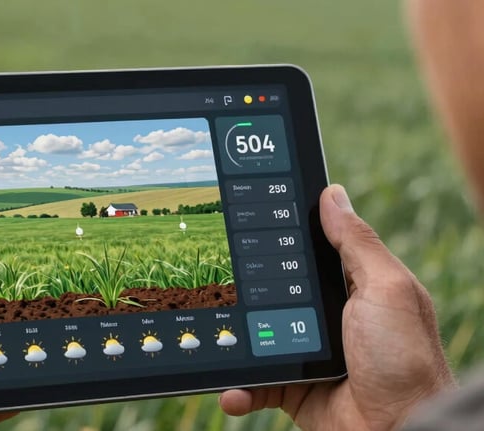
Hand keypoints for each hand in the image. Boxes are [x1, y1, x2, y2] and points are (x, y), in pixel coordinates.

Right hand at [218, 184, 455, 430]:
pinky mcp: (292, 387)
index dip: (279, 233)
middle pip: (272, 291)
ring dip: (233, 340)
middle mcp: (326, 316)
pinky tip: (232, 389)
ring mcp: (305, 351)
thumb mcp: (386, 289)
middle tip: (215, 278)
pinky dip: (239, 387)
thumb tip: (331, 195)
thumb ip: (356, 244)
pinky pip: (255, 382)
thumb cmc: (405, 359)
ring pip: (255, 336)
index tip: (243, 215)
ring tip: (216, 340)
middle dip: (244, 288)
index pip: (307, 250)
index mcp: (351, 286)